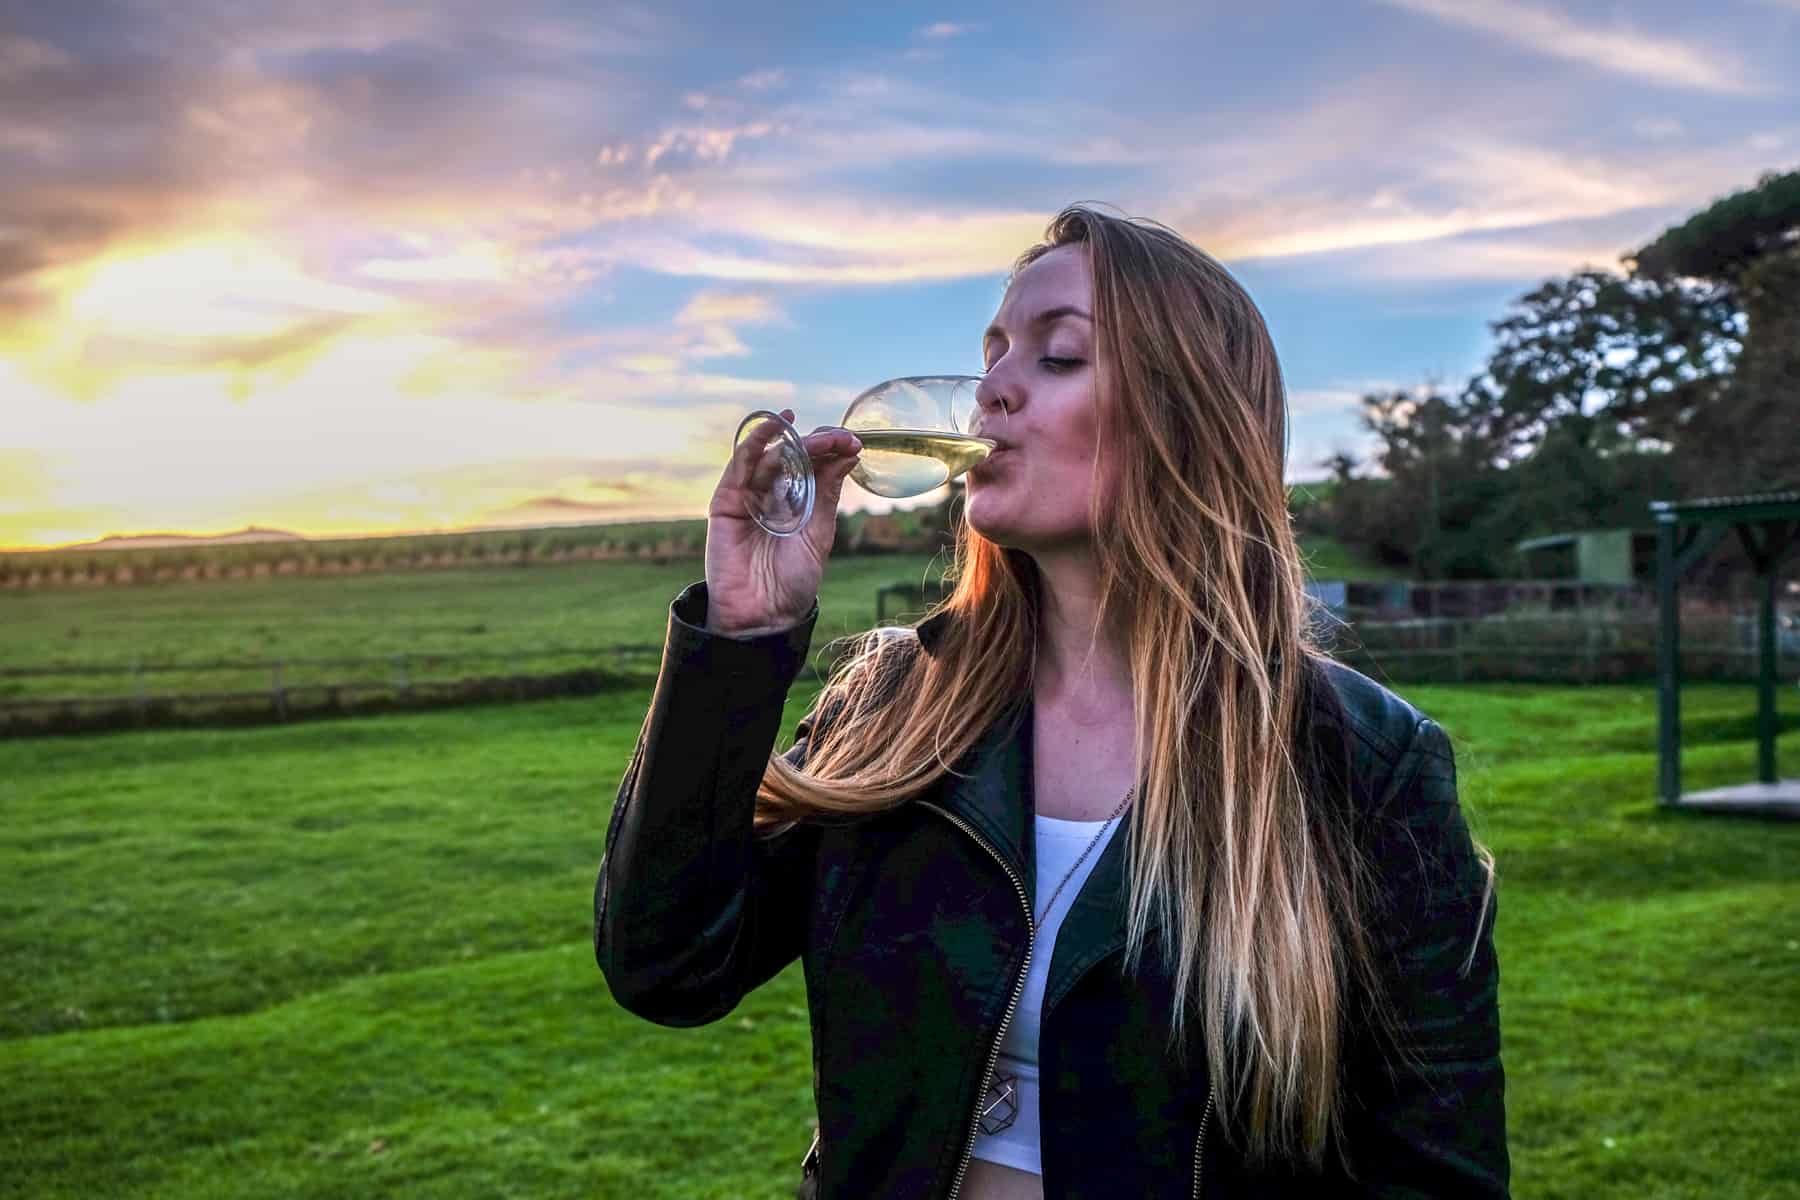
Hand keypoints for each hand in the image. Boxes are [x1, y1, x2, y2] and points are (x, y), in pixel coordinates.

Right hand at [704, 410, 861, 636]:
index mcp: (798, 502)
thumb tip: (849, 453)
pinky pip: (739, 465)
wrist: (763, 616)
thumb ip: (828, 493)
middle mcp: (773, 494)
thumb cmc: (793, 582)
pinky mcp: (725, 501)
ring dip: (793, 440)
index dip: (832, 449)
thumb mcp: (819, 533)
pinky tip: (775, 428)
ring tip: (819, 438)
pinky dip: (755, 442)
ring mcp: (749, 495)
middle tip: (842, 440)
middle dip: (819, 443)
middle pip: (793, 455)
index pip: (814, 464)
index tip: (855, 444)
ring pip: (769, 455)